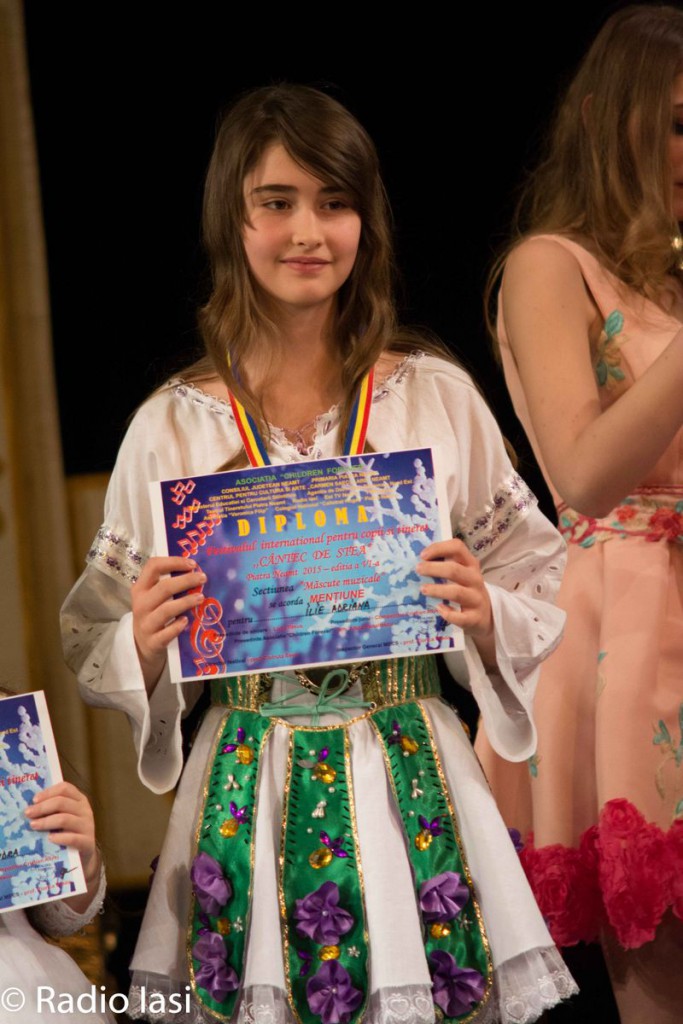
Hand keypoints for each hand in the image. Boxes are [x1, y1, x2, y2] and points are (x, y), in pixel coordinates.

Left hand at [25, 781, 98, 883]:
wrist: (83, 856)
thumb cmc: (69, 832)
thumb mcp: (64, 816)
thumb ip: (53, 809)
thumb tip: (30, 806)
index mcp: (79, 800)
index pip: (65, 788)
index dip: (48, 792)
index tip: (34, 800)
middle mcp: (85, 810)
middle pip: (62, 802)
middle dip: (42, 807)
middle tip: (28, 814)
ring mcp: (88, 826)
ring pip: (64, 819)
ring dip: (46, 821)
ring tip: (33, 825)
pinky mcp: (88, 842)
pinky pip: (73, 838)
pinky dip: (59, 838)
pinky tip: (49, 839)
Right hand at [131, 556, 206, 687]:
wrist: (142, 645)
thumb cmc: (153, 614)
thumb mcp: (153, 597)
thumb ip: (167, 584)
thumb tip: (197, 571)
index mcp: (141, 588)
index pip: (153, 566)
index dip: (173, 562)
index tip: (192, 564)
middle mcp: (141, 604)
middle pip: (164, 588)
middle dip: (186, 581)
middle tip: (203, 578)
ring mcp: (146, 624)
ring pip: (166, 610)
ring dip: (185, 602)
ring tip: (201, 598)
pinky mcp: (153, 641)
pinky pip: (167, 633)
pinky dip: (178, 626)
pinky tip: (187, 620)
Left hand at [418, 539, 495, 667]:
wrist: (486, 614)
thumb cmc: (466, 589)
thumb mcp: (461, 574)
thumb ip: (445, 565)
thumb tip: (419, 562)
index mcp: (470, 564)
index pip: (457, 548)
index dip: (439, 548)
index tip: (423, 555)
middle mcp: (475, 579)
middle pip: (454, 570)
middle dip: (433, 569)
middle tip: (418, 570)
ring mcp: (476, 598)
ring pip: (456, 592)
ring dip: (437, 590)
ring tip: (423, 589)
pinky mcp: (475, 617)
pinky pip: (461, 617)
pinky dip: (448, 613)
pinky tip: (439, 609)